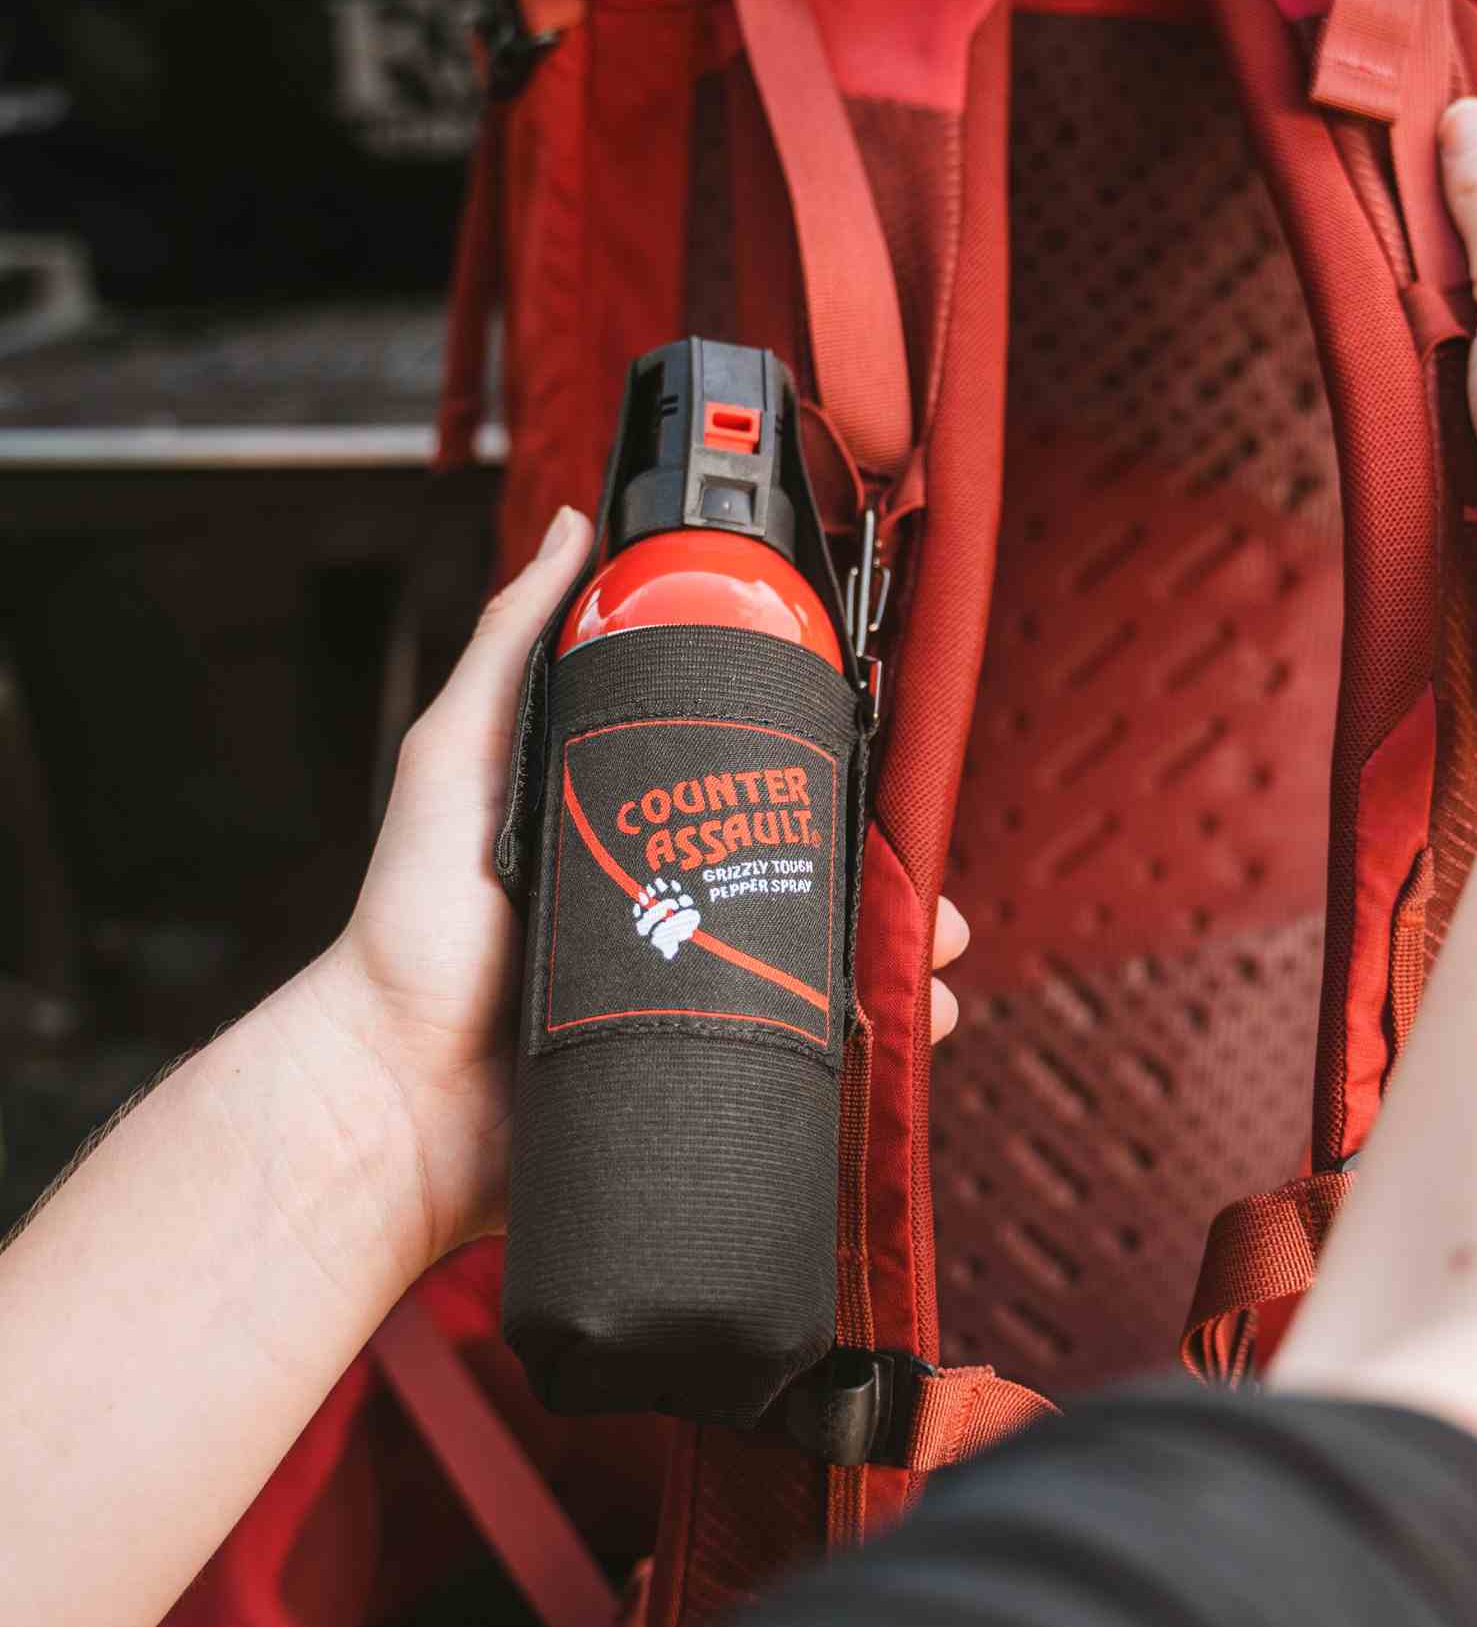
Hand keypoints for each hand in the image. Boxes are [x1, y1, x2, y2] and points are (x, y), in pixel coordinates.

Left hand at [312, 507, 969, 1273]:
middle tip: (925, 890)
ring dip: (893, 957)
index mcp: (640, 825)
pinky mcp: (698, 1061)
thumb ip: (513, 646)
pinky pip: (805, 1049)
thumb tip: (569, 528)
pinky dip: (868, 1041)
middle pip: (811, 877)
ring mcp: (692, 986)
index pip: (756, 785)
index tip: (882, 766)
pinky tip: (905, 1027)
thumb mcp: (460, 758)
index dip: (828, 775)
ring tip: (928, 962)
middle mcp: (675, 901)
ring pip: (826, 964)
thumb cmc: (412, 926)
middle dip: (886, 879)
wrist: (397, 1097)